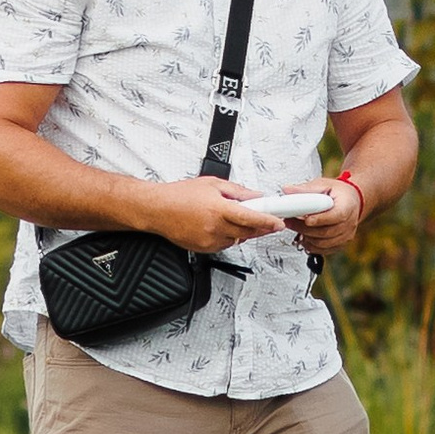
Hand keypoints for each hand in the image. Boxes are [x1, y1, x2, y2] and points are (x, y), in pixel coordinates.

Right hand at [137, 177, 283, 253]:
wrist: (156, 209)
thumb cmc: (179, 195)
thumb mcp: (212, 184)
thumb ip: (238, 191)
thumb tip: (256, 195)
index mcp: (218, 209)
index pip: (251, 218)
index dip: (268, 222)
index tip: (279, 222)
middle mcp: (214, 227)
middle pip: (248, 232)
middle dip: (260, 228)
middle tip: (267, 222)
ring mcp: (208, 240)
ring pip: (237, 240)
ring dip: (242, 232)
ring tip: (232, 218)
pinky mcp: (203, 249)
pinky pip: (224, 245)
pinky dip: (228, 237)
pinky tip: (221, 226)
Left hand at [288, 176, 362, 257]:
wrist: (350, 201)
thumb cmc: (338, 193)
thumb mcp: (322, 185)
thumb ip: (304, 189)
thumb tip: (287, 190)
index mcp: (347, 206)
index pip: (336, 216)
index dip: (320, 219)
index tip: (306, 219)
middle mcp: (349, 223)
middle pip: (326, 232)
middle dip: (304, 228)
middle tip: (289, 221)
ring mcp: (346, 235)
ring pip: (323, 243)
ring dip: (305, 237)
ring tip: (294, 227)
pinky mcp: (340, 244)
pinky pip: (323, 250)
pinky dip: (311, 245)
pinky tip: (303, 236)